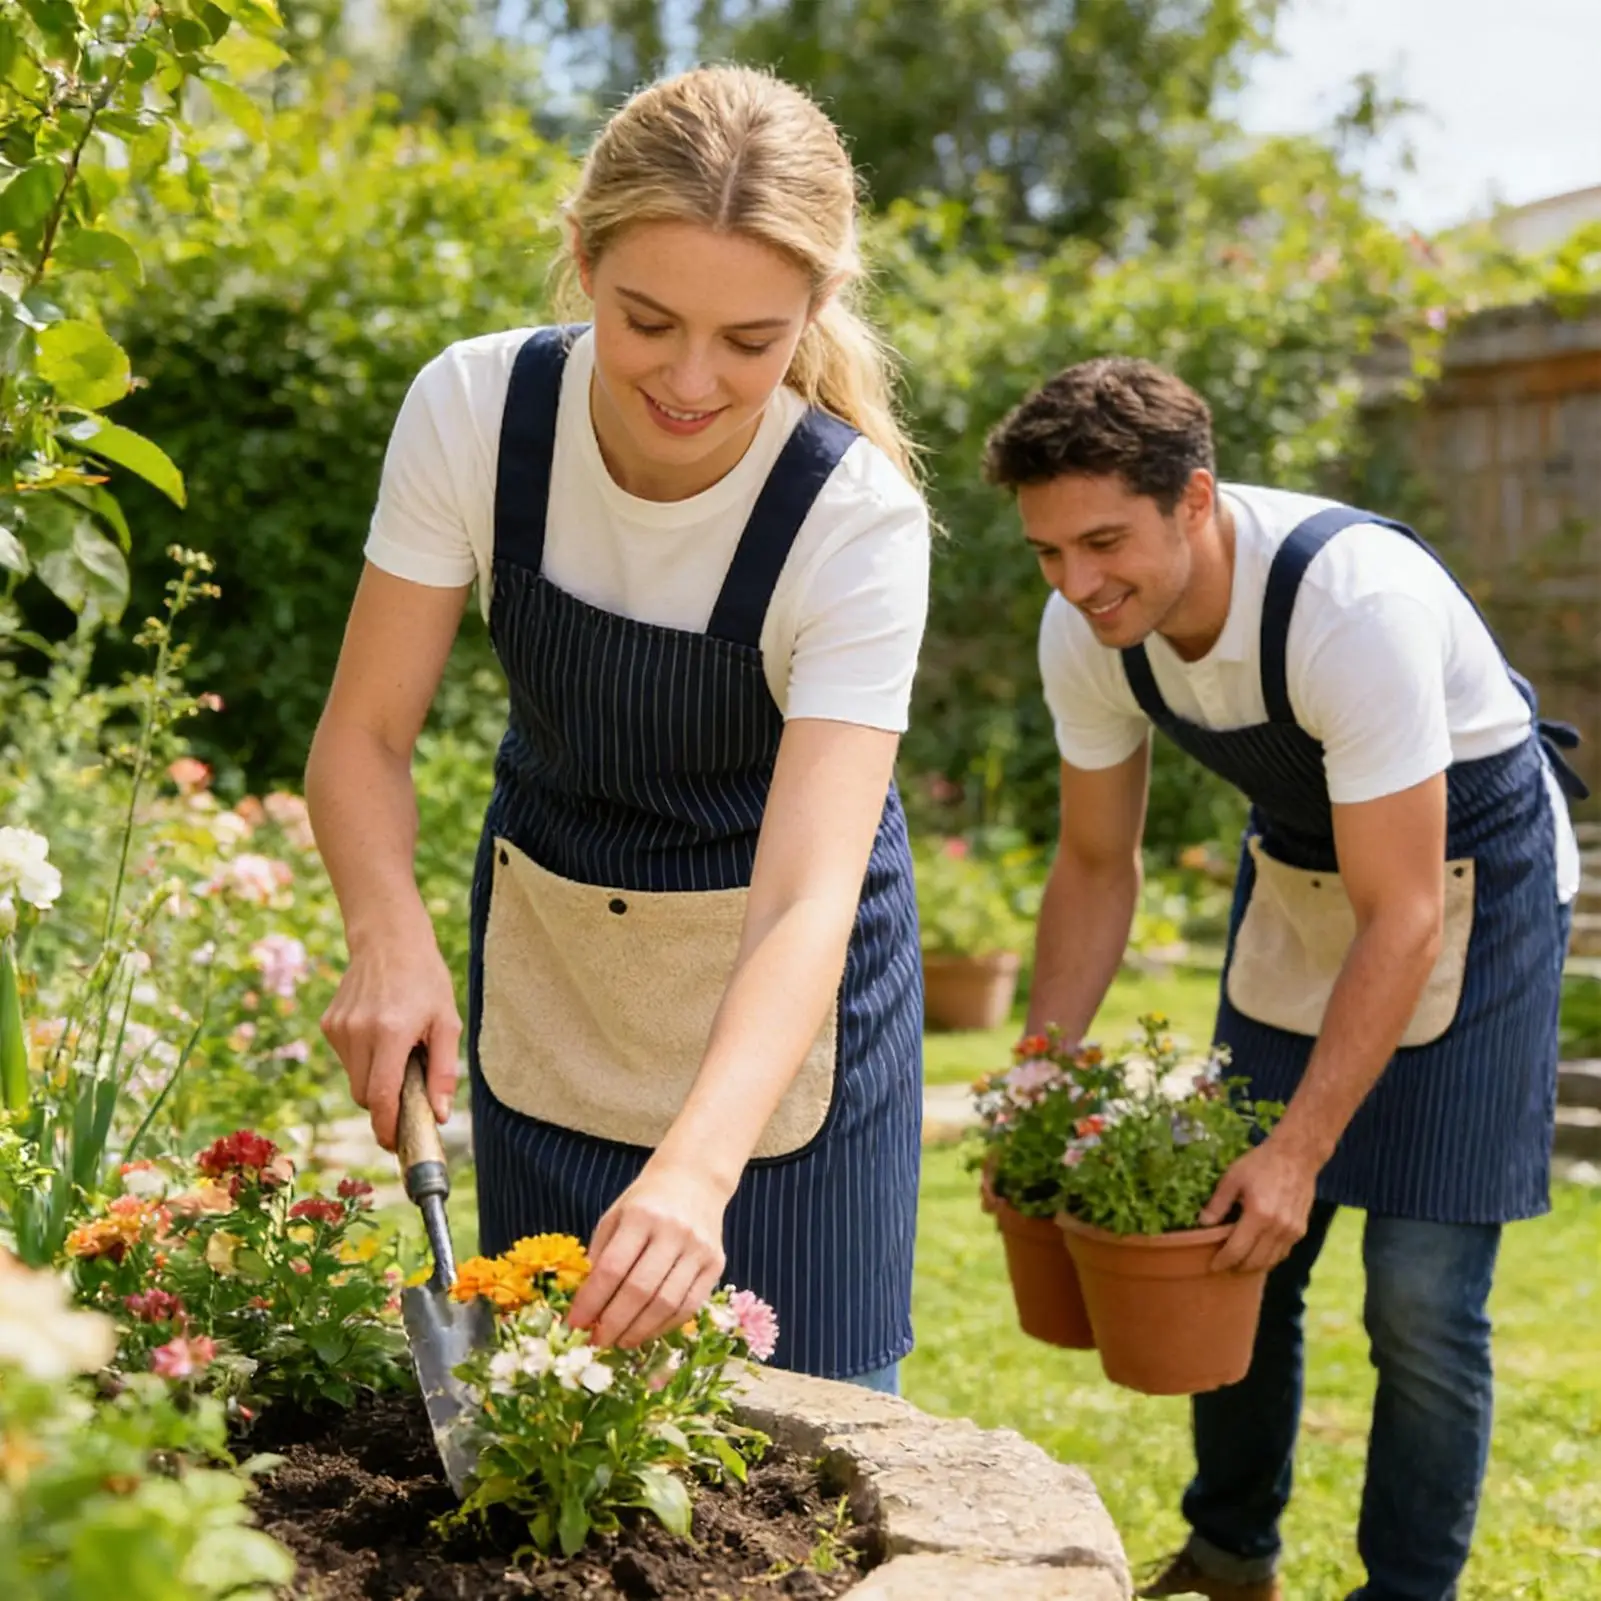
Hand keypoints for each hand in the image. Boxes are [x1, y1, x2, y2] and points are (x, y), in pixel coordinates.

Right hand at [319, 934, 459, 1150]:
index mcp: (391, 1032)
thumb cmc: (426, 981)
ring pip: (353, 1080)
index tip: (396, 1143)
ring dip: (375, 1079)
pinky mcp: (329, 1024)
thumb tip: (438, 1115)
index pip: (380, 1096)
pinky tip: (380, 1033)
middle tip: (408, 1098)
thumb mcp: (447, 1023)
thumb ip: (443, 1072)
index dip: (386, 1127)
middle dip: (384, 1106)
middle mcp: (359, 1032)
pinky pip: (346, 1060)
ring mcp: (339, 1028)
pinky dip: (364, 1060)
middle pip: (364, 1096)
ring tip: (398, 1050)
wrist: (389, 940)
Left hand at [567, 1161, 730, 1349]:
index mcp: (641, 1216)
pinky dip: (665, 1326)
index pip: (612, 1268)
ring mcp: (699, 1249)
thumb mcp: (615, 1216)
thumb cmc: (647, 1201)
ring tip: (619, 1341)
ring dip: (639, 1331)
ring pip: (667, 1303)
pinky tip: (647, 1331)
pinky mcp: (716, 1264)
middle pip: (640, 1290)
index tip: (575, 1323)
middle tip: (596, 1341)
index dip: (591, 1301)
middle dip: (613, 1323)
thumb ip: (601, 1255)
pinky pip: (690, 1306)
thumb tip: (588, 1305)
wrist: (695, 1180)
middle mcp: (673, 1231)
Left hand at [1200, 1135, 1320, 1274]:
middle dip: (1237, 1268)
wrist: (1297, 1155)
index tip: (1212, 1267)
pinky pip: (1283, 1253)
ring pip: (1271, 1261)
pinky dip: (1269, 1258)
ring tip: (1239, 1263)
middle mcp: (1278, 1228)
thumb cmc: (1261, 1163)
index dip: (1223, 1262)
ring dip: (1254, 1266)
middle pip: (1255, 1261)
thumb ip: (1218, 1203)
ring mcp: (1292, 1231)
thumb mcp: (1233, 1178)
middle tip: (1224, 1266)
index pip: (1238, 1250)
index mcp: (1259, 1215)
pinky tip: (1258, 1253)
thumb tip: (1203, 1224)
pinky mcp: (1301, 1230)